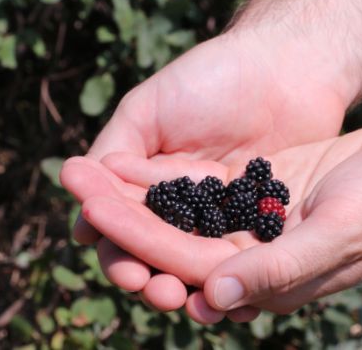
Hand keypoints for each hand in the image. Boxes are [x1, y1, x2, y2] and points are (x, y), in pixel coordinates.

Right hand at [61, 31, 359, 319]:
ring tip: (186, 297)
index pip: (125, 226)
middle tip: (156, 289)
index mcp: (150, 182)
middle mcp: (184, 206)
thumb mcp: (149, 108)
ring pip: (199, 263)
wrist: (285, 63)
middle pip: (159, 253)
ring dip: (188, 285)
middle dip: (152, 275)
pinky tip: (230, 295)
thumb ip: (116, 150)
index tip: (123, 267)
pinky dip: (236, 278)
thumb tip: (75, 191)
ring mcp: (224, 217)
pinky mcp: (265, 223)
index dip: (119, 249)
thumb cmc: (212, 78)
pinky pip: (246, 258)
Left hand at [77, 123, 361, 320]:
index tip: (91, 209)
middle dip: (120, 213)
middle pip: (171, 238)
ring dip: (133, 193)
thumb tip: (212, 296)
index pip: (186, 263)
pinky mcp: (256, 192)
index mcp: (265, 280)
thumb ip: (277, 268)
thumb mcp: (337, 235)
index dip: (137, 237)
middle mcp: (250, 257)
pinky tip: (129, 156)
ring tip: (83, 166)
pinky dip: (165, 175)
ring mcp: (251, 224)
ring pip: (179, 213)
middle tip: (70, 178)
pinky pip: (200, 186)